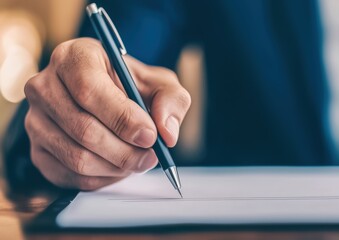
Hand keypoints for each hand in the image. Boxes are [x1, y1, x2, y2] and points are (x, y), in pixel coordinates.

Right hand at [24, 38, 190, 189]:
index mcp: (74, 58)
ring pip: (77, 157)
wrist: (108, 98)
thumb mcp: (159, 84)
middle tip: (151, 156)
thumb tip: (166, 132)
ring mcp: (36, 120)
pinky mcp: (37, 150)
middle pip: (83, 129)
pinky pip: (69, 176)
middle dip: (125, 151)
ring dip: (116, 167)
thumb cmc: (131, 87)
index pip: (90, 91)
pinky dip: (102, 179)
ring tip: (138, 161)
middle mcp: (45, 86)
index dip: (122, 118)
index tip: (149, 135)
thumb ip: (171, 100)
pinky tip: (118, 167)